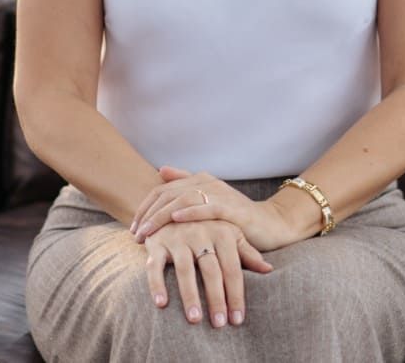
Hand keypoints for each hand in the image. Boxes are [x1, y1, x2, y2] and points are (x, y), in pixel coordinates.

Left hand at [132, 166, 300, 251]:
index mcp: (199, 181)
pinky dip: (190, 211)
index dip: (145, 208)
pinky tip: (176, 218)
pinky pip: (208, 207)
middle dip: (148, 215)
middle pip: (168, 194)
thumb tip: (161, 170)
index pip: (162, 190)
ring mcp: (220, 193)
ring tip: (148, 231)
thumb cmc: (235, 218)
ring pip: (182, 199)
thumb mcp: (208, 204)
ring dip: (162, 216)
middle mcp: (207, 182)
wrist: (271, 225)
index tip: (133, 228)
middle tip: (135, 234)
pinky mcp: (232, 207)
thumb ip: (186, 185)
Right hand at [142, 219, 271, 327]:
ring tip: (195, 320)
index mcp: (222, 232)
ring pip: (185, 270)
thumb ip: (247, 252)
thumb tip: (268, 269)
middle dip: (216, 299)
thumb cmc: (209, 226)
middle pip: (211, 271)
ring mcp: (178, 237)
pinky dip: (157, 284)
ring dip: (190, 295)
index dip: (236, 294)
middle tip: (219, 324)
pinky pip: (155, 265)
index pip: (233, 268)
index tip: (237, 319)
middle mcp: (200, 233)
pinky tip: (161, 304)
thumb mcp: (230, 234)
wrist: (175, 202)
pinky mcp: (157, 242)